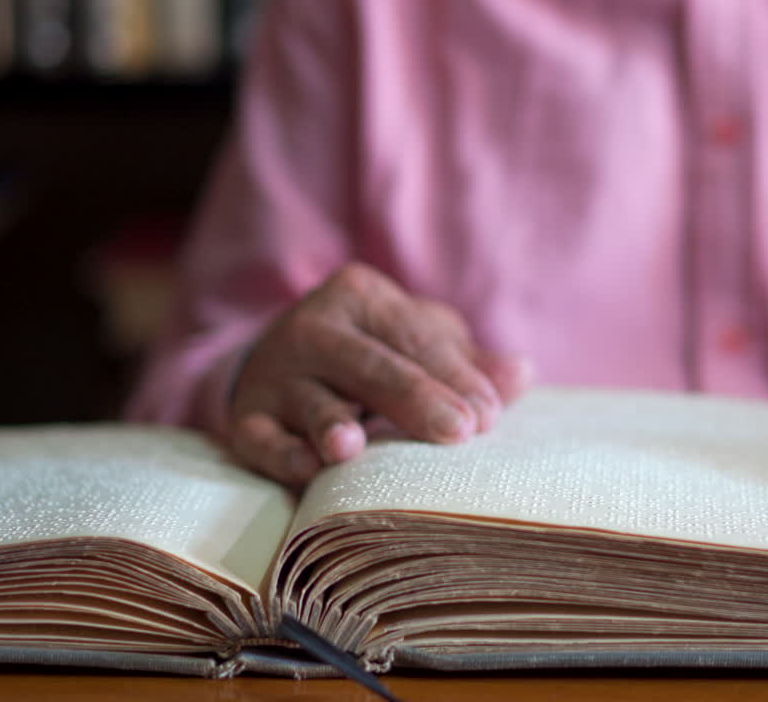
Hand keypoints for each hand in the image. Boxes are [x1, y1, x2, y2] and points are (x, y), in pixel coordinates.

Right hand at [228, 263, 530, 486]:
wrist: (279, 365)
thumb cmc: (374, 355)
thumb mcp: (419, 344)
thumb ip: (468, 364)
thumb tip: (521, 374)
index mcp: (360, 297)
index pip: (414, 337)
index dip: (454, 376)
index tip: (488, 416)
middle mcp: (313, 328)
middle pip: (370, 365)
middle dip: (415, 398)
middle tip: (459, 431)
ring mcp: (276, 374)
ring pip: (311, 399)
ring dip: (330, 422)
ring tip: (351, 447)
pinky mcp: (247, 419)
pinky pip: (261, 438)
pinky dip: (283, 455)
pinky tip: (310, 471)